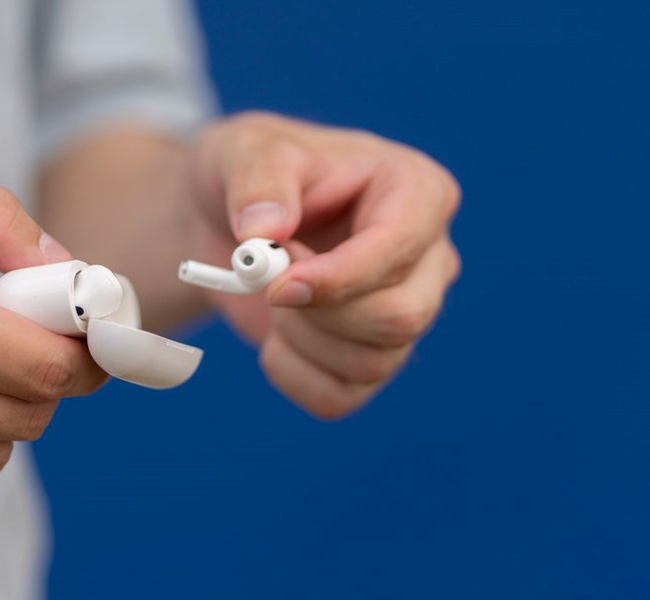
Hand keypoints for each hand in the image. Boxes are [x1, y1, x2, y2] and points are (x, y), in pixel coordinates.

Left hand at [191, 113, 460, 418]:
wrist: (226, 218)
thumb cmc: (251, 173)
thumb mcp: (245, 150)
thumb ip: (257, 181)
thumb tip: (263, 233)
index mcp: (416, 192)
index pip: (398, 250)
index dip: (340, 277)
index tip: (278, 285)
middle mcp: (426, 257)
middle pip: (402, 317)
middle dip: (320, 313)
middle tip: (268, 283)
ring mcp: (405, 311)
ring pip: (374, 362)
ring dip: (300, 341)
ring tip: (270, 296)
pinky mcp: (371, 355)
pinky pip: (342, 396)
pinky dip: (294, 378)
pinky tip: (273, 340)